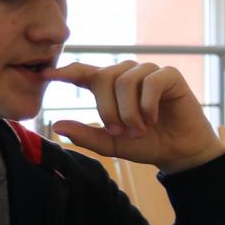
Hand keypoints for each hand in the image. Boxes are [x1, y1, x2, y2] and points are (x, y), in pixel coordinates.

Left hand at [50, 61, 223, 173]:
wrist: (179, 153)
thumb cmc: (146, 145)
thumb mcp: (111, 144)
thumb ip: (86, 135)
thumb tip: (57, 125)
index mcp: (110, 87)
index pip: (84, 72)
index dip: (65, 71)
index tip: (46, 74)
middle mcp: (127, 75)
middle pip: (104, 77)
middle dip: (108, 108)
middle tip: (119, 131)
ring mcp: (149, 73)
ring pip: (126, 80)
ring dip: (129, 110)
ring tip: (139, 129)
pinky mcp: (170, 75)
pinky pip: (150, 82)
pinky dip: (147, 104)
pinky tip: (152, 118)